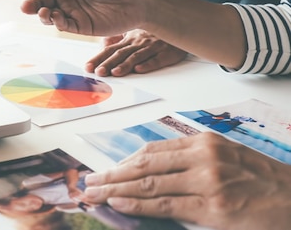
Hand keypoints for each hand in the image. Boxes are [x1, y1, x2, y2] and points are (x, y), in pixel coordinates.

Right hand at [0, 0, 148, 36]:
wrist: (138, 0)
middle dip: (28, 3)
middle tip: (24, 6)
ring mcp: (70, 11)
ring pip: (47, 14)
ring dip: (40, 14)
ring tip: (41, 11)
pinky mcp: (79, 26)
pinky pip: (62, 25)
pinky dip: (56, 22)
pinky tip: (56, 18)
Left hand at [82, 133, 290, 229]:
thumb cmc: (262, 182)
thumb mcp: (226, 159)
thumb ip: (192, 162)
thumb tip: (154, 173)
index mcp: (203, 143)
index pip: (152, 151)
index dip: (124, 163)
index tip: (106, 171)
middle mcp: (202, 157)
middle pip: (144, 165)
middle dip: (112, 174)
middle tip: (89, 182)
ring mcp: (207, 181)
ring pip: (149, 183)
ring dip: (116, 189)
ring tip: (94, 194)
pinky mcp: (213, 208)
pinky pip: (165, 204)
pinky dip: (137, 204)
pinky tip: (119, 203)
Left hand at [86, 29, 187, 76]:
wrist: (178, 22)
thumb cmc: (154, 32)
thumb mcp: (133, 34)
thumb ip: (117, 40)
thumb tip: (102, 45)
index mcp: (128, 40)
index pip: (109, 50)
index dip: (98, 58)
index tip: (88, 67)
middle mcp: (138, 43)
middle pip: (120, 54)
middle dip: (108, 64)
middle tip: (98, 72)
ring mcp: (153, 47)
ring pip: (136, 56)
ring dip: (125, 65)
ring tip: (115, 72)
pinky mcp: (167, 52)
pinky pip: (157, 58)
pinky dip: (148, 64)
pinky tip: (140, 69)